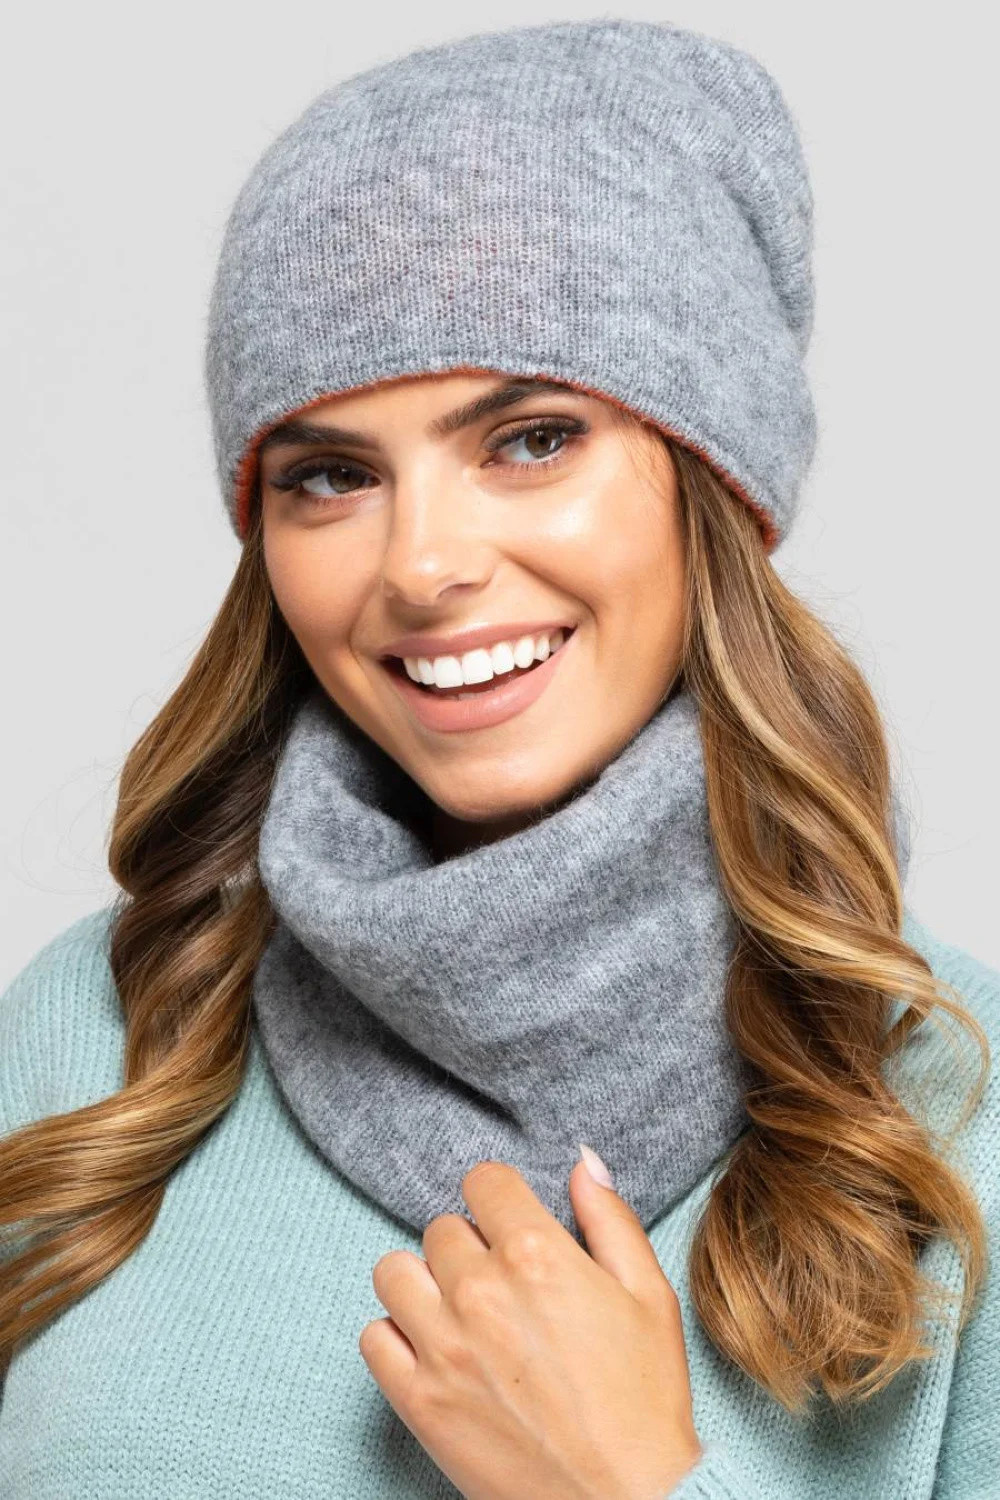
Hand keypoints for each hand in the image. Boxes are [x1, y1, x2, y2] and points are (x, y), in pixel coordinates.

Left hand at [359, 1149, 704, 1499]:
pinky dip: (397, 1336)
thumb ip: (610, 1218)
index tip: (511, 1223)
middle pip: (443, 1227)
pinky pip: (373, 1337)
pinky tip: (436, 1350)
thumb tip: (583, 1161)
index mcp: (537, 1254)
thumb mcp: (649, 1295)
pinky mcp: (418, 1401)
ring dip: (424, 1281)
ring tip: (459, 1310)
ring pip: (395, 1271)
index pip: (484, 1181)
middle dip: (471, 1245)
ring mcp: (442, 1347)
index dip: (501, 1198)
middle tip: (502, 1284)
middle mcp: (480, 1290)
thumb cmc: (646, 1403)